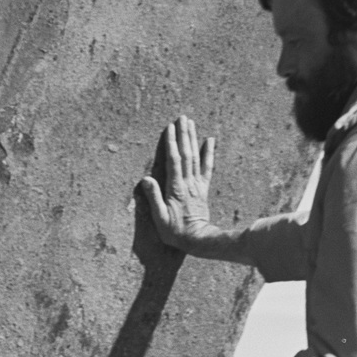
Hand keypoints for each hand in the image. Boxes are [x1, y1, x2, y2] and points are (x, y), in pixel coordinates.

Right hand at [140, 116, 217, 252]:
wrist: (197, 240)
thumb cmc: (175, 231)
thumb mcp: (160, 217)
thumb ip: (154, 197)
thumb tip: (146, 178)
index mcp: (176, 188)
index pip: (173, 161)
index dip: (171, 143)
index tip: (170, 127)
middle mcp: (188, 183)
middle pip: (186, 154)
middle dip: (183, 135)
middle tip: (182, 117)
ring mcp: (197, 185)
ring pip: (195, 157)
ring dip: (193, 139)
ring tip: (191, 123)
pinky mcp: (203, 189)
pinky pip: (207, 168)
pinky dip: (209, 153)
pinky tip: (210, 140)